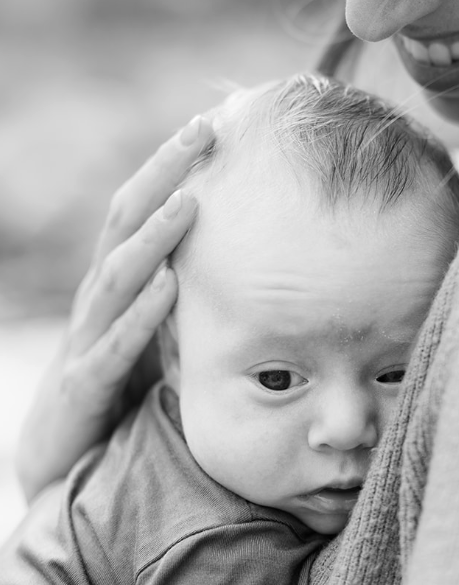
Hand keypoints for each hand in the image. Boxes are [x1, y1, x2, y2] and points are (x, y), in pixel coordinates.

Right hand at [15, 115, 213, 501]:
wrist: (66, 462)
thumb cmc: (126, 386)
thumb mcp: (166, 327)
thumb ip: (199, 290)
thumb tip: (265, 256)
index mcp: (121, 280)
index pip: (142, 206)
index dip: (172, 164)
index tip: (214, 122)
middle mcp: (100, 298)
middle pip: (126, 221)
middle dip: (163, 173)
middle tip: (203, 130)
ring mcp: (88, 339)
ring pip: (118, 275)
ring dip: (155, 236)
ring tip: (192, 201)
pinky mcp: (84, 388)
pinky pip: (113, 347)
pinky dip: (142, 316)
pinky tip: (170, 287)